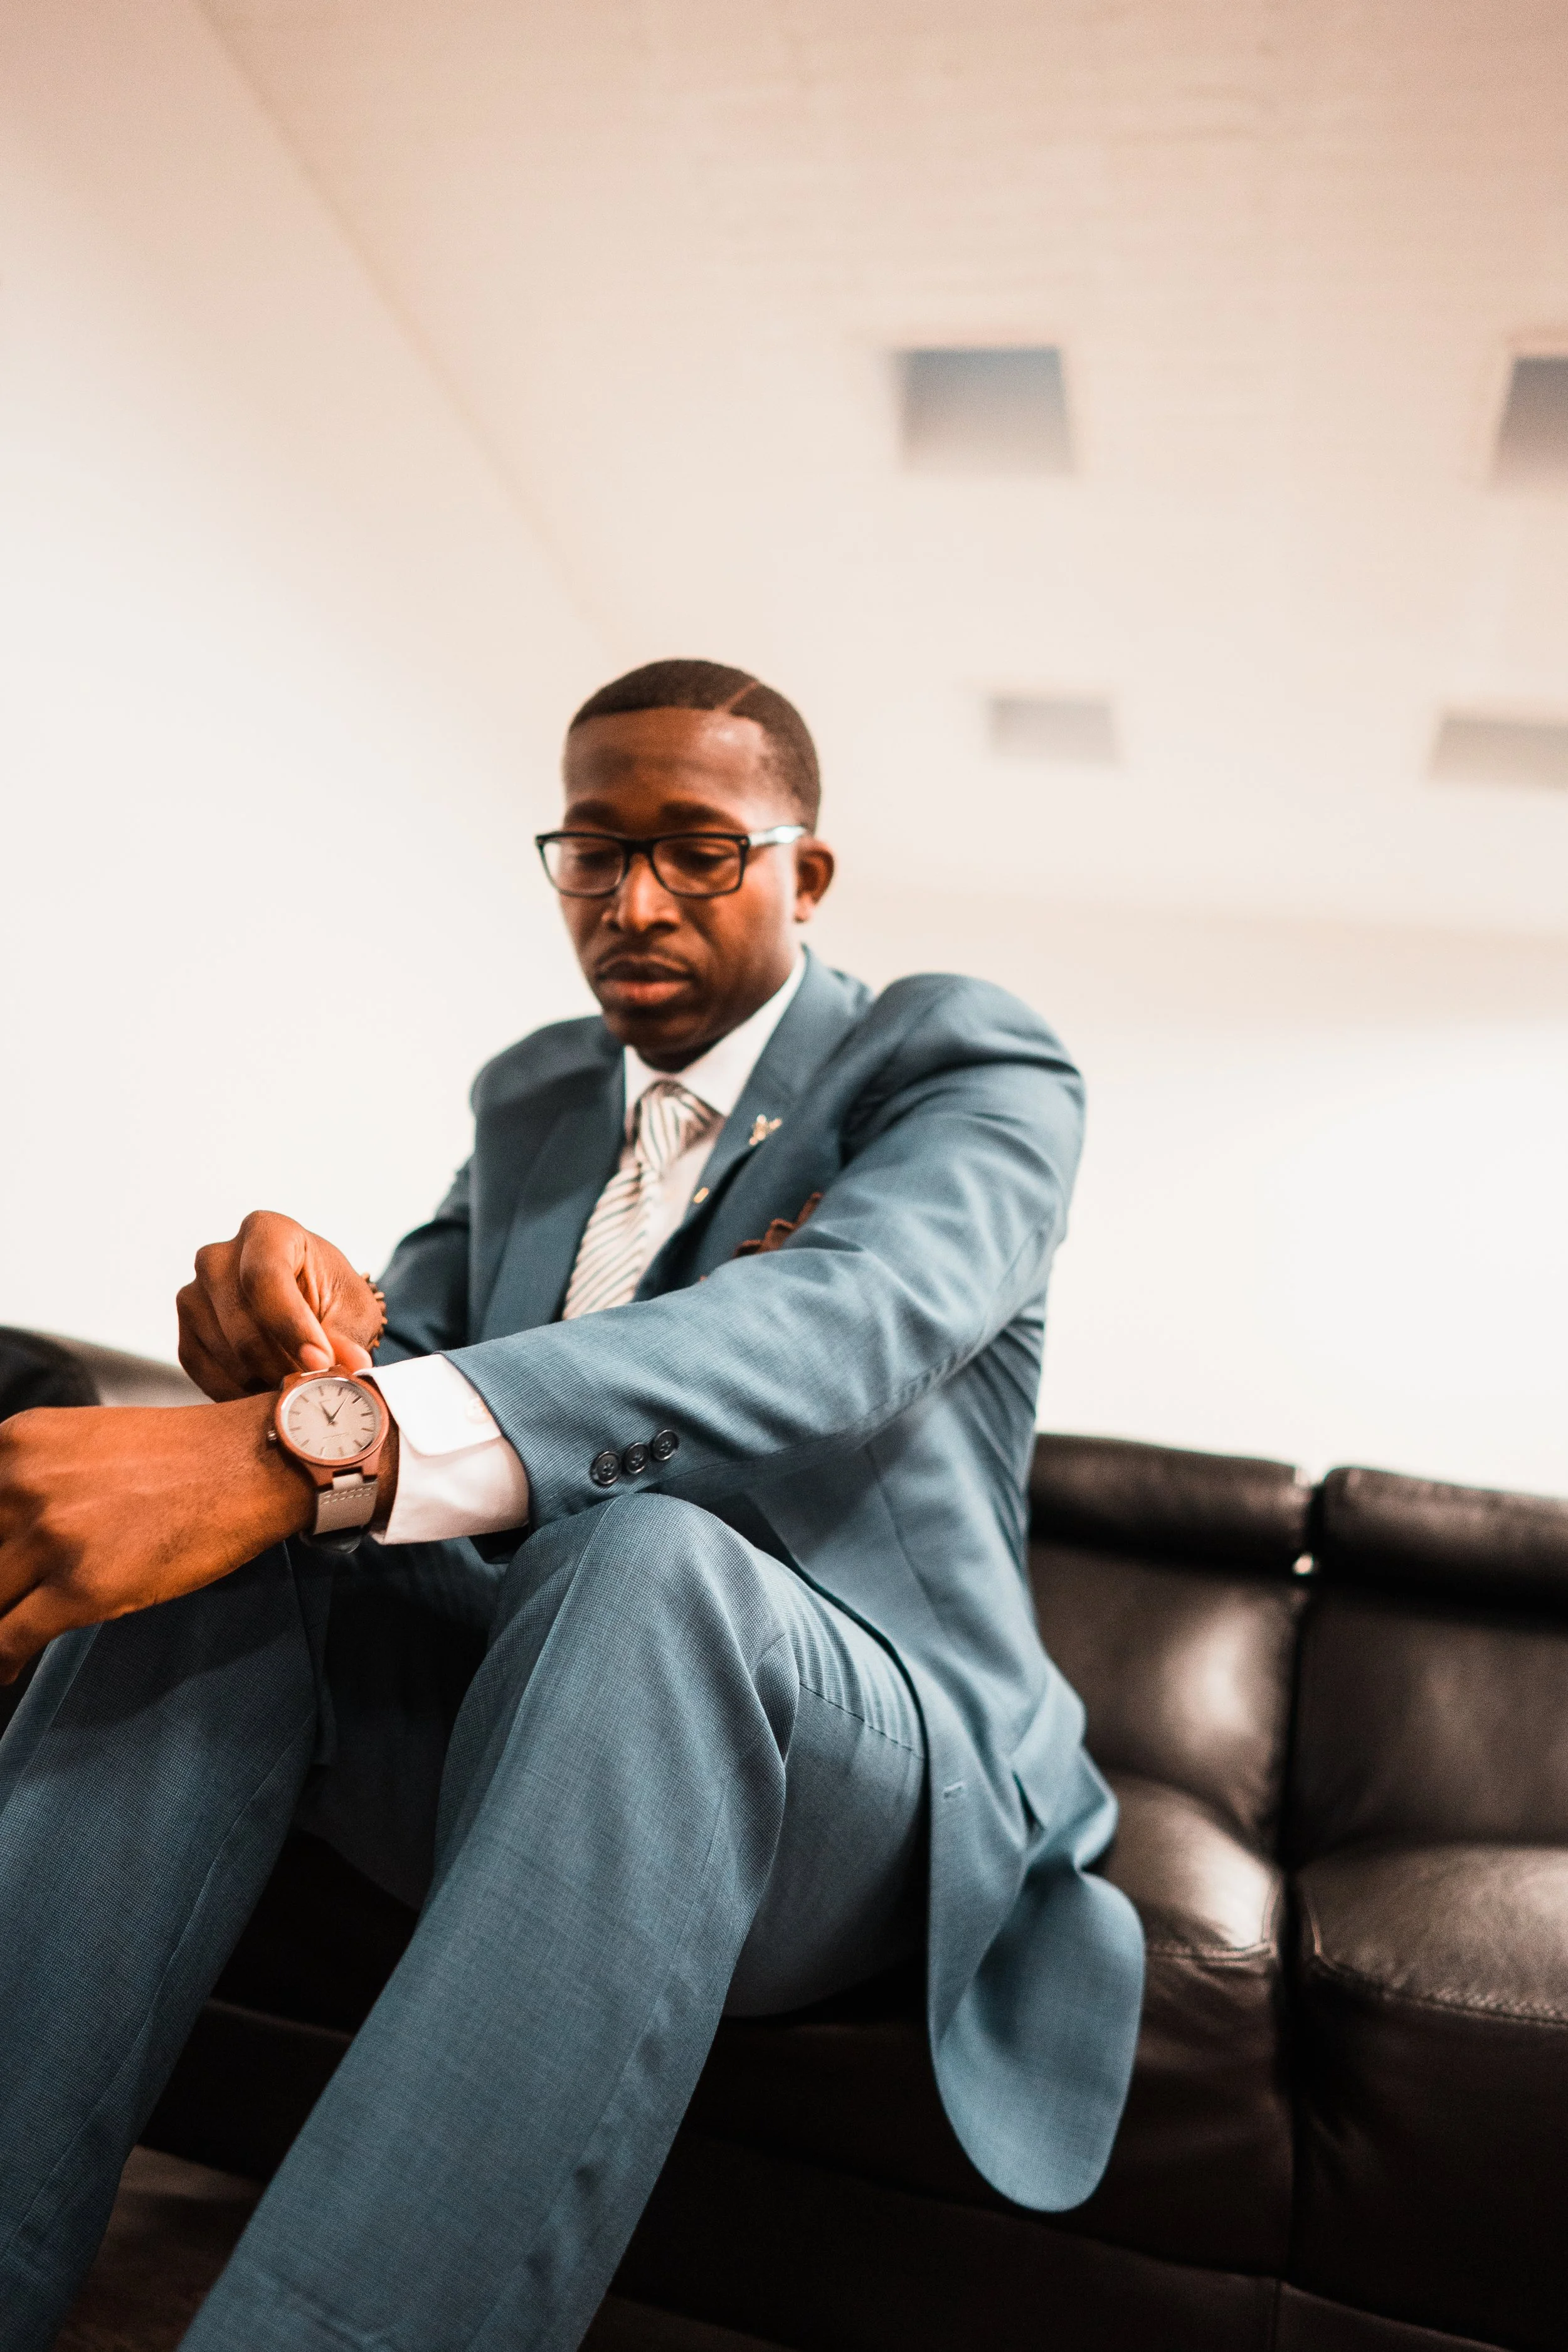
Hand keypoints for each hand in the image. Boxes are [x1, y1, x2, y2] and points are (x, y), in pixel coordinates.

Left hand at [0, 1397, 312, 1680]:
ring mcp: (52, 1536)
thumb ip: (28, 1480)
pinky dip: (1, 1661)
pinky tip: (7, 1668)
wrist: (255, 1465)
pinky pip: (8, 1639)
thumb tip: (3, 1533)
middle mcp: (22, 1483)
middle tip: (11, 1596)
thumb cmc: (181, 1457)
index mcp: (16, 1444)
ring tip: (6, 1636)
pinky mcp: (82, 1587)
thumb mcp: (78, 1444)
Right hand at [177, 1211, 382, 1401]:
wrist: (303, 1306)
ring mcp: (194, 1294)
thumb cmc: (330, 1297)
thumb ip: (347, 1336)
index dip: (292, 1325)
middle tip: (314, 1386)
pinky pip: (204, 1371)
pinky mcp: (186, 1331)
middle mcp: (219, 1257)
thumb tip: (353, 1366)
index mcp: (267, 1231)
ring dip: (265, 1380)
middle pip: (242, 1322)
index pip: (265, 1276)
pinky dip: (239, 1391)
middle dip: (283, 1364)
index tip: (321, 1361)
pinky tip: (268, 1390)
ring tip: (298, 1387)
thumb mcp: (352, 1310)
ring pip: (225, 1352)